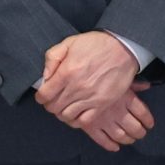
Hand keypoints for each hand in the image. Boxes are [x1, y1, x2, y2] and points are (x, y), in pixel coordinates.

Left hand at [37, 31, 155, 150]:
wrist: (123, 48)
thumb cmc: (96, 44)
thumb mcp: (69, 43)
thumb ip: (52, 58)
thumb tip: (45, 77)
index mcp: (66, 72)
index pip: (44, 95)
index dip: (41, 97)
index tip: (43, 95)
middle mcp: (76, 87)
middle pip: (54, 107)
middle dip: (50, 105)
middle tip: (53, 101)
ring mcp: (90, 97)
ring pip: (67, 116)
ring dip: (62, 113)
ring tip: (64, 107)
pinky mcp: (102, 104)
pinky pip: (84, 121)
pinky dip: (77, 121)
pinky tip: (76, 114)